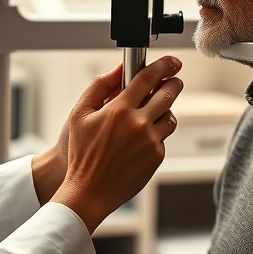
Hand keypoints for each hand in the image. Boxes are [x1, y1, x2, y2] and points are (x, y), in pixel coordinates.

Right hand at [50, 56, 181, 232]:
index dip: (163, 66)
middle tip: (173, 80)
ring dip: (164, 110)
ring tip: (152, 112)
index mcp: (119, 109)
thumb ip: (98, 86)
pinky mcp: (156, 157)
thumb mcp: (79, 114)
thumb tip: (118, 70)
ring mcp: (150, 141)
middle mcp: (138, 123)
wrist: (89, 190)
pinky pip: (163, 137)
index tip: (172, 62)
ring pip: (170, 116)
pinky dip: (156, 133)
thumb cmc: (81, 153)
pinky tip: (141, 139)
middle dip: (173, 83)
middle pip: (168, 93)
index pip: (148, 78)